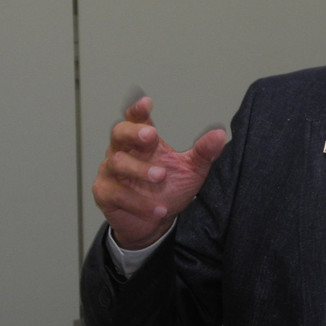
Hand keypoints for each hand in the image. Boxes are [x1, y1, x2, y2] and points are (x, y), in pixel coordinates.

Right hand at [92, 95, 226, 249]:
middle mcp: (123, 151)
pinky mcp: (105, 193)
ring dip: (140, 170)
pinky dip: (139, 202)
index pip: (136, 119)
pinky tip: (158, 209)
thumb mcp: (191, 170)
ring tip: (161, 177)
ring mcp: (110, 172)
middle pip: (119, 133)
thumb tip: (220, 134)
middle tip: (152, 136)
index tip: (147, 103)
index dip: (138, 110)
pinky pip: (117, 194)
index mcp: (143, 142)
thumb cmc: (169, 190)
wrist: (154, 223)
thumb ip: (204, 152)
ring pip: (117, 163)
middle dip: (133, 132)